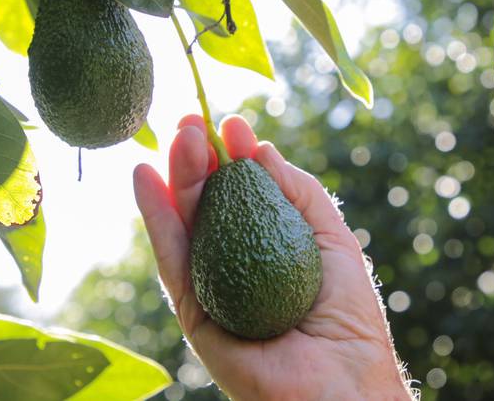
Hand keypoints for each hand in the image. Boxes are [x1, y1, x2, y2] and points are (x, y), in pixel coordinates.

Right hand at [133, 114, 410, 399]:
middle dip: (198, 160)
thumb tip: (259, 148)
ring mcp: (212, 288)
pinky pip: (171, 261)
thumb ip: (296, 191)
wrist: (344, 381)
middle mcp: (235, 265)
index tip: (228, 123)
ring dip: (177, 178)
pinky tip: (146, 179)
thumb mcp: (330, 236)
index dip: (230, 158)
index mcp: (266, 248)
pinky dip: (156, 219)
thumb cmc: (348, 314)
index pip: (240, 196)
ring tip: (177, 137)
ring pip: (185, 225)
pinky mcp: (194, 314)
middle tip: (190, 120)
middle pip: (207, 204)